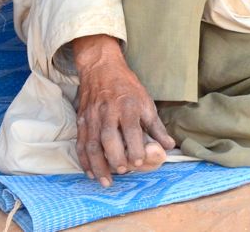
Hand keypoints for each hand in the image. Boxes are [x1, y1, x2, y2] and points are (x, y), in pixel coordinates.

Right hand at [72, 34, 175, 186]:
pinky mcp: (81, 120)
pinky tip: (90, 172)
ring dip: (98, 165)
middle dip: (115, 157)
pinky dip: (84, 160)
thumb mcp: (146, 101)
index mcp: (127, 105)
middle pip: (108, 137)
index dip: (134, 147)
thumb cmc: (127, 87)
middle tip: (123, 171)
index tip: (139, 162)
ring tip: (105, 181)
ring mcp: (92, 116)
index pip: (130, 129)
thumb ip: (156, 126)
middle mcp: (108, 111)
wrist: (101, 68)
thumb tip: (169, 146)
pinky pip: (80, 143)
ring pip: (92, 143)